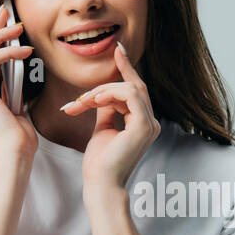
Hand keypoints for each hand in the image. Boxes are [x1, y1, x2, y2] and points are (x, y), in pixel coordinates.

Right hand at [0, 5, 37, 158]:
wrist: (15, 154)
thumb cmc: (19, 138)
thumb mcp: (17, 107)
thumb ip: (12, 91)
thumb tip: (18, 75)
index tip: (6, 22)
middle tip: (7, 11)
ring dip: (0, 35)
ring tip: (18, 26)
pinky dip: (8, 52)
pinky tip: (25, 51)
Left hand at [61, 41, 159, 191]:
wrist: (101, 184)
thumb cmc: (100, 164)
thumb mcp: (102, 129)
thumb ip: (106, 111)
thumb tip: (102, 95)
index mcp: (143, 124)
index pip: (136, 91)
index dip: (127, 69)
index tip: (118, 50)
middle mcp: (151, 123)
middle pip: (134, 87)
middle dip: (114, 76)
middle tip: (104, 64)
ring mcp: (150, 125)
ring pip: (130, 89)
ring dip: (103, 90)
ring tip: (83, 102)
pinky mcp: (143, 126)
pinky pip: (130, 96)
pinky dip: (110, 94)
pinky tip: (93, 101)